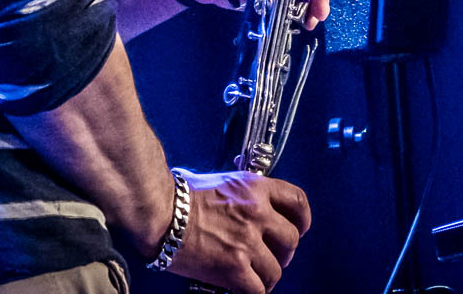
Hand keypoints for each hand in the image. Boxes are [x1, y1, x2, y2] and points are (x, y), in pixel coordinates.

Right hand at [168, 169, 310, 293]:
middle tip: (273, 257)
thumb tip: (252, 205)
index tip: (299, 228)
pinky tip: (243, 288)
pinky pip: (258, 289)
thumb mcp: (222, 181)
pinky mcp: (233, 267)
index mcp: (255, 188)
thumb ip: (245, 194)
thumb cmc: (180, 195)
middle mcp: (257, 213)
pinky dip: (253, 291)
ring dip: (267, 276)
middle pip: (291, 239)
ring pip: (276, 269)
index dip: (303, 219)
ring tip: (255, 276)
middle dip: (285, 252)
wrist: (160, 212)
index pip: (297, 201)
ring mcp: (247, 241)